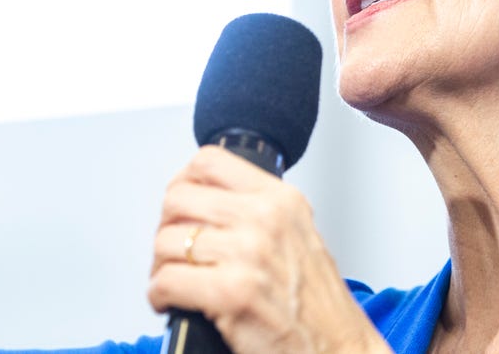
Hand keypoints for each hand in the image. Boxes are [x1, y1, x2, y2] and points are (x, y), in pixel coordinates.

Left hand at [148, 147, 390, 353]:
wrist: (338, 349)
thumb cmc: (318, 305)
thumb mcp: (299, 234)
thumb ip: (259, 211)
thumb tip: (206, 202)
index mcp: (281, 200)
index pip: (210, 162)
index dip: (183, 183)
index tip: (181, 205)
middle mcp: (265, 219)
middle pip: (178, 199)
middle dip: (166, 227)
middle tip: (173, 249)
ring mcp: (248, 254)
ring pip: (166, 241)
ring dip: (161, 266)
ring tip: (175, 280)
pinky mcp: (231, 293)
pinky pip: (166, 282)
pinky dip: (159, 296)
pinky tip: (173, 302)